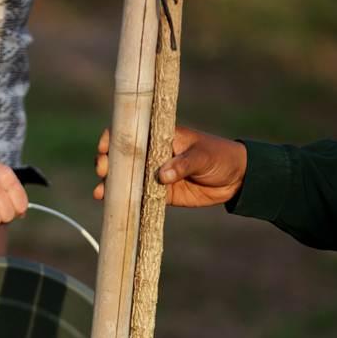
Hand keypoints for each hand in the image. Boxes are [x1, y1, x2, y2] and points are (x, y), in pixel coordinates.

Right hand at [93, 125, 247, 207]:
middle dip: (107, 162)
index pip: (131, 132)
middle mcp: (152, 154)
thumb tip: (162, 176)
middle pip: (122, 156)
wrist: (236, 179)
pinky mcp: (160, 193)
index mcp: (160, 136)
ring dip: (111, 184)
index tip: (105, 147)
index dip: (113, 137)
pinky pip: (138, 197)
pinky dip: (125, 201)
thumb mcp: (202, 156)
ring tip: (101, 193)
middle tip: (103, 170)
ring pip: (126, 178)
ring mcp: (154, 174)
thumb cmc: (219, 156)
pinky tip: (113, 205)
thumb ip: (182, 164)